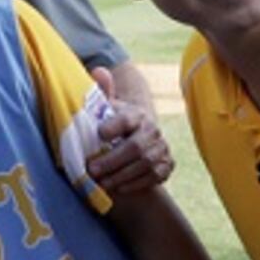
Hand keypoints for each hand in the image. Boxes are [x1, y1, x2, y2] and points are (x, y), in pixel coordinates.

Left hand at [81, 84, 174, 199]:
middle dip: (112, 160)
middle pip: (135, 147)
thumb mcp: (105, 111)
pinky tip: (118, 189)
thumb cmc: (113, 128)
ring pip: (144, 164)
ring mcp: (162, 148)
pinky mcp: (167, 166)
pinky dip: (135, 184)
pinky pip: (154, 177)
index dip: (114, 126)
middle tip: (92, 170)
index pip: (127, 119)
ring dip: (121, 175)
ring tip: (101, 182)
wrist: (135, 145)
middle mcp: (152, 130)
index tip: (99, 134)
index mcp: (136, 114)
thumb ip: (100, 94)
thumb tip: (98, 71)